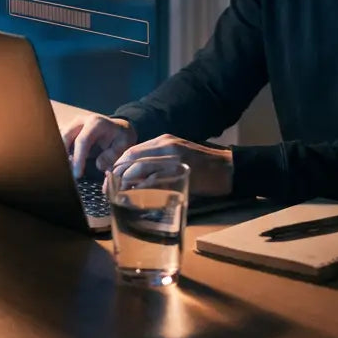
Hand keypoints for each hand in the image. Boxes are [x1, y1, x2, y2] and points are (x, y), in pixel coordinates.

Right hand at [62, 113, 135, 178]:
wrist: (118, 128)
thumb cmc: (120, 137)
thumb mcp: (124, 145)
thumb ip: (112, 155)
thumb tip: (98, 165)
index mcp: (96, 123)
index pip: (82, 140)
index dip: (78, 158)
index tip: (77, 175)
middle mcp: (81, 121)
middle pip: (65, 138)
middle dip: (64, 157)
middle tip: (68, 175)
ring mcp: (73, 125)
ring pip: (59, 140)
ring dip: (61, 156)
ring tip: (67, 172)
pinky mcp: (69, 132)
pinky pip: (60, 143)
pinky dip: (61, 155)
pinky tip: (66, 167)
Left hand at [110, 134, 232, 197]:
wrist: (228, 168)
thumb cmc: (204, 167)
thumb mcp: (178, 157)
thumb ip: (159, 163)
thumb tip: (136, 178)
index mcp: (164, 141)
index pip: (132, 150)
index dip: (118, 164)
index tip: (111, 178)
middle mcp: (165, 145)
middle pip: (131, 157)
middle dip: (117, 173)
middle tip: (109, 188)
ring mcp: (172, 156)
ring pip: (139, 167)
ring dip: (126, 182)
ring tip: (119, 194)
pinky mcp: (180, 170)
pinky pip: (154, 179)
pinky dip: (141, 188)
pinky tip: (136, 196)